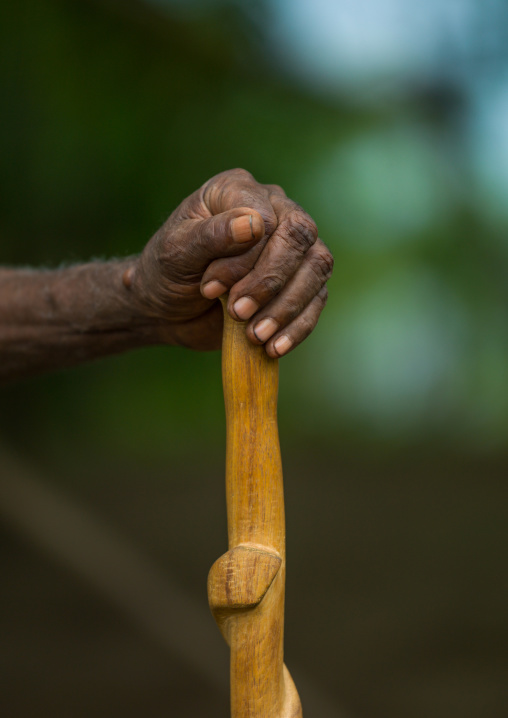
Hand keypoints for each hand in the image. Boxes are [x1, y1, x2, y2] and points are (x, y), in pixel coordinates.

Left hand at [127, 169, 332, 355]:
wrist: (167, 309)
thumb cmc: (166, 271)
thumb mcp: (176, 252)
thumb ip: (212, 235)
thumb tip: (255, 224)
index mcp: (238, 190)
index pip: (267, 216)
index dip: (247, 258)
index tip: (212, 288)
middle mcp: (274, 210)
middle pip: (300, 236)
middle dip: (270, 282)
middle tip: (237, 313)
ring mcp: (292, 247)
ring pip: (317, 267)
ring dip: (286, 307)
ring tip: (253, 335)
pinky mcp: (300, 282)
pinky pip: (316, 300)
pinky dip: (298, 327)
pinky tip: (274, 347)